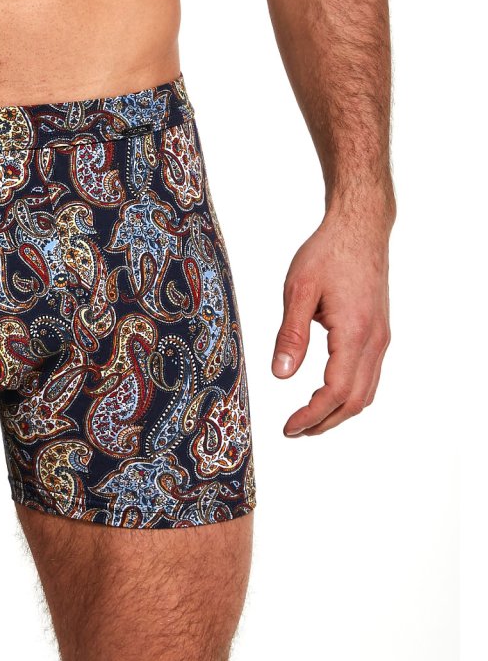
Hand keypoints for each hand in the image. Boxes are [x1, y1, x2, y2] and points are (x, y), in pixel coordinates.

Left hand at [271, 211, 391, 436]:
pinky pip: (369, 374)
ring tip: (308, 420)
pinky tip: (328, 394)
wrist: (359, 229)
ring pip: (366, 390)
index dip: (312, 415)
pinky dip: (349, 393)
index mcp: (354, 332)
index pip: (336, 391)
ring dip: (339, 411)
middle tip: (295, 431)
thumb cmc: (328, 253)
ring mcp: (380, 337)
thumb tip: (280, 374)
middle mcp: (374, 340)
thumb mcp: (298, 290)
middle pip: (355, 399)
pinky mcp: (378, 331)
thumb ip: (290, 334)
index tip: (289, 427)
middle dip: (325, 422)